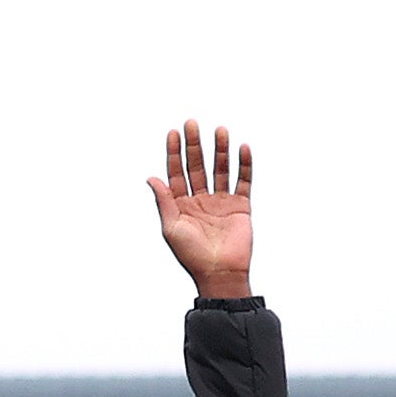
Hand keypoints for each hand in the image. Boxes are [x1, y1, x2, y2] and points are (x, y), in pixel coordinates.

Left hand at [150, 119, 252, 303]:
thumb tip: (151, 177)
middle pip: (198, 166)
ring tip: (219, 130)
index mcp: (182, 204)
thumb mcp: (171, 227)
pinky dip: (243, 165)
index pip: (177, 172)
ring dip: (220, 150)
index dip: (174, 153)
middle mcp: (201, 199)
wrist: (219, 273)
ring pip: (220, 169)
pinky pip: (243, 181)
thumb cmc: (192, 255)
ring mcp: (221, 201)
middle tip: (192, 123)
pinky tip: (242, 148)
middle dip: (194, 145)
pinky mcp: (240, 206)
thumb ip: (164, 201)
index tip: (174, 133)